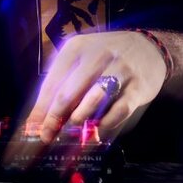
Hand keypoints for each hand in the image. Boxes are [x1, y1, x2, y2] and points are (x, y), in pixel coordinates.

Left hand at [24, 30, 166, 143]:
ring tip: (68, 134)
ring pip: (94, 99)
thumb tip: (42, 115)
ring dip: (79, 119)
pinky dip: (105, 125)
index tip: (33, 127)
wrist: (149, 48)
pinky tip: (96, 133)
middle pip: (69, 92)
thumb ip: (64, 80)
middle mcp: (98, 55)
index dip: (41, 107)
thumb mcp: (83, 56)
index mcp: (77, 47)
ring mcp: (120, 70)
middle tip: (46, 136)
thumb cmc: (107, 55)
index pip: (53, 81)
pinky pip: (118, 111)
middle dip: (54, 118)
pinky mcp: (137, 87)